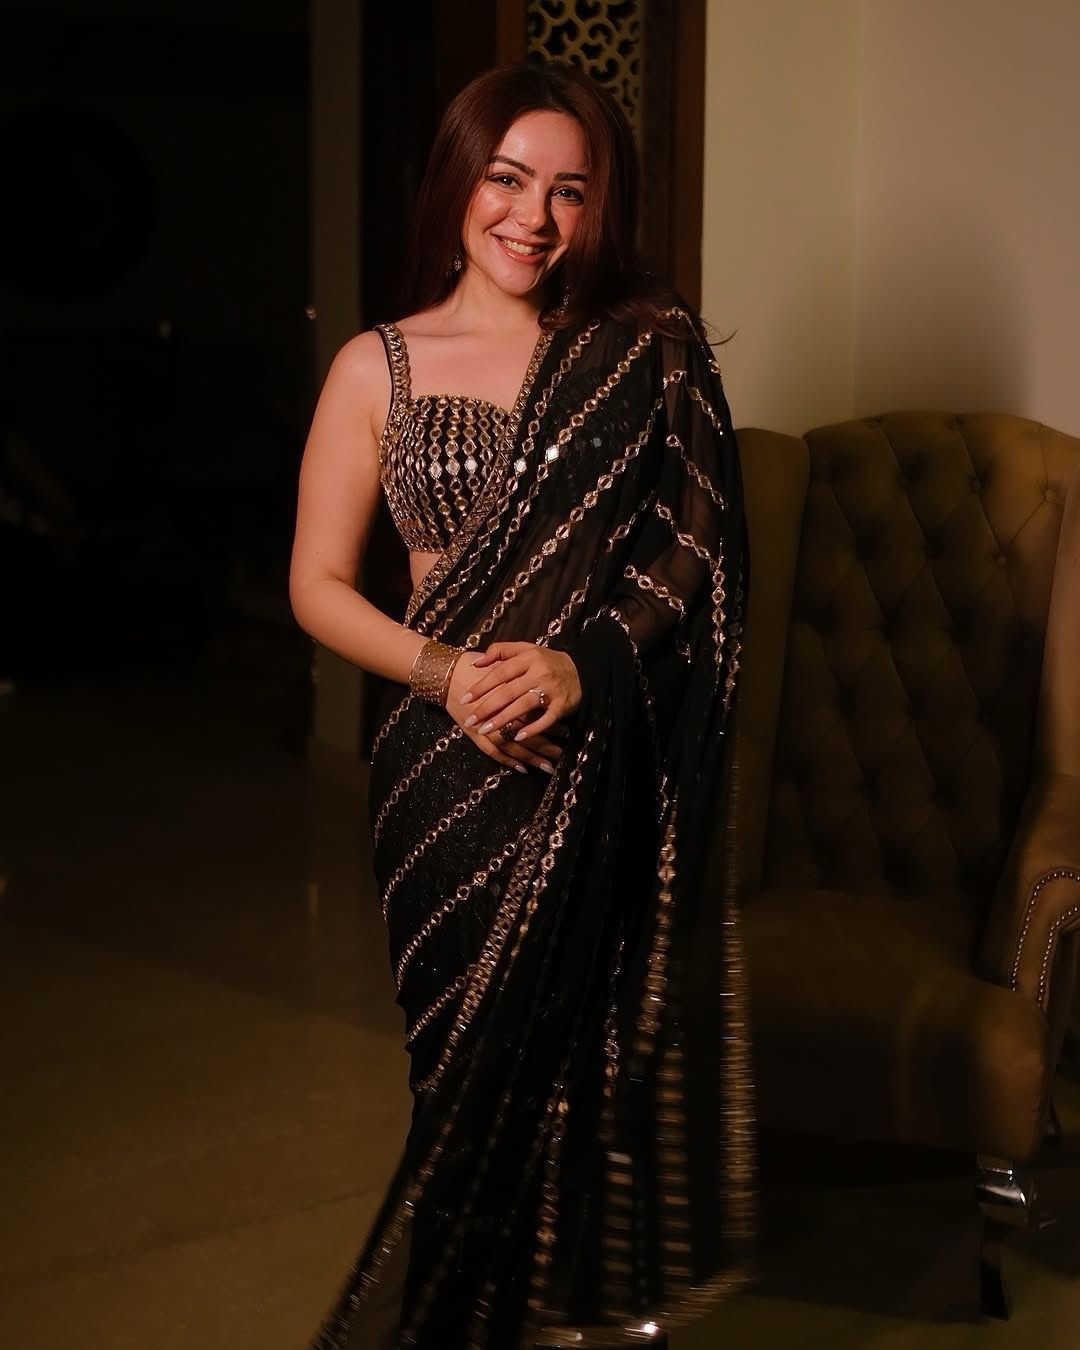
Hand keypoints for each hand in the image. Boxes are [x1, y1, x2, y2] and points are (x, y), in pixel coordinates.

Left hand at [458, 641, 580, 743]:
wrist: (583, 669)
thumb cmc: (546, 661)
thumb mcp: (526, 649)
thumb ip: (500, 651)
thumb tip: (476, 663)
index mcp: (529, 657)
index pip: (500, 672)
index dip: (481, 686)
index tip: (465, 699)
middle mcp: (540, 672)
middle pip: (508, 691)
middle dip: (487, 708)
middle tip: (470, 721)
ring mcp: (552, 689)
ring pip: (523, 705)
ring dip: (503, 719)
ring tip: (485, 730)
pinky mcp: (563, 704)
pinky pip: (546, 719)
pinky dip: (533, 728)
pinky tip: (518, 737)